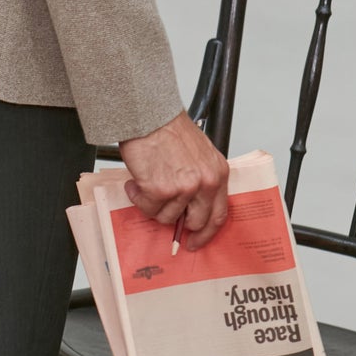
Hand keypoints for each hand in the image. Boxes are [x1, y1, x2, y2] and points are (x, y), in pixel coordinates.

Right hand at [119, 112, 229, 250]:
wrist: (148, 115)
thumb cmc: (169, 129)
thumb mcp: (200, 154)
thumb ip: (200, 179)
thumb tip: (189, 206)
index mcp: (217, 173)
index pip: (219, 214)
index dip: (207, 232)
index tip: (197, 240)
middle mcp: (205, 183)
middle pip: (196, 222)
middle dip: (178, 223)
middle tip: (163, 216)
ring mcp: (184, 188)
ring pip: (167, 216)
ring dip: (153, 204)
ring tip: (146, 182)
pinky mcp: (160, 190)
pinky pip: (147, 207)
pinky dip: (138, 197)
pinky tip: (137, 181)